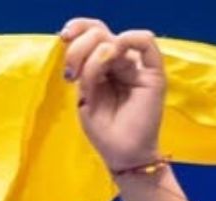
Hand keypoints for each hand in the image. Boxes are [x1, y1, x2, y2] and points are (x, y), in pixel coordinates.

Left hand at [61, 18, 167, 171]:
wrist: (124, 155)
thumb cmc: (105, 131)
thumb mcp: (85, 98)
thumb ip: (86, 72)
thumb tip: (91, 47)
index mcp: (102, 66)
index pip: (90, 34)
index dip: (76, 30)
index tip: (63, 38)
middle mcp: (119, 62)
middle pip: (99, 33)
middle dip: (79, 48)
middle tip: (72, 74)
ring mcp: (136, 67)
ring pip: (115, 40)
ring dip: (95, 55)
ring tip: (89, 81)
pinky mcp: (153, 74)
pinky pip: (146, 43)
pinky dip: (130, 40)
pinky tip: (115, 54)